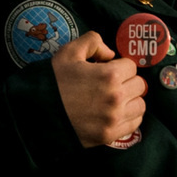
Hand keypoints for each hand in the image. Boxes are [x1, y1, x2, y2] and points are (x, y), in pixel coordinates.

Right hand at [51, 31, 147, 148]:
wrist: (36, 111)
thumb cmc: (53, 80)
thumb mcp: (69, 51)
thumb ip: (93, 42)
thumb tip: (110, 54)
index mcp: (110, 75)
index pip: (131, 65)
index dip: (119, 65)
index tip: (109, 70)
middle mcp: (116, 97)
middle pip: (139, 85)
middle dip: (127, 81)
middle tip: (112, 84)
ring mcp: (114, 118)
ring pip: (140, 104)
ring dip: (131, 99)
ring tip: (116, 99)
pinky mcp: (109, 135)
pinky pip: (134, 124)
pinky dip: (129, 117)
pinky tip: (117, 113)